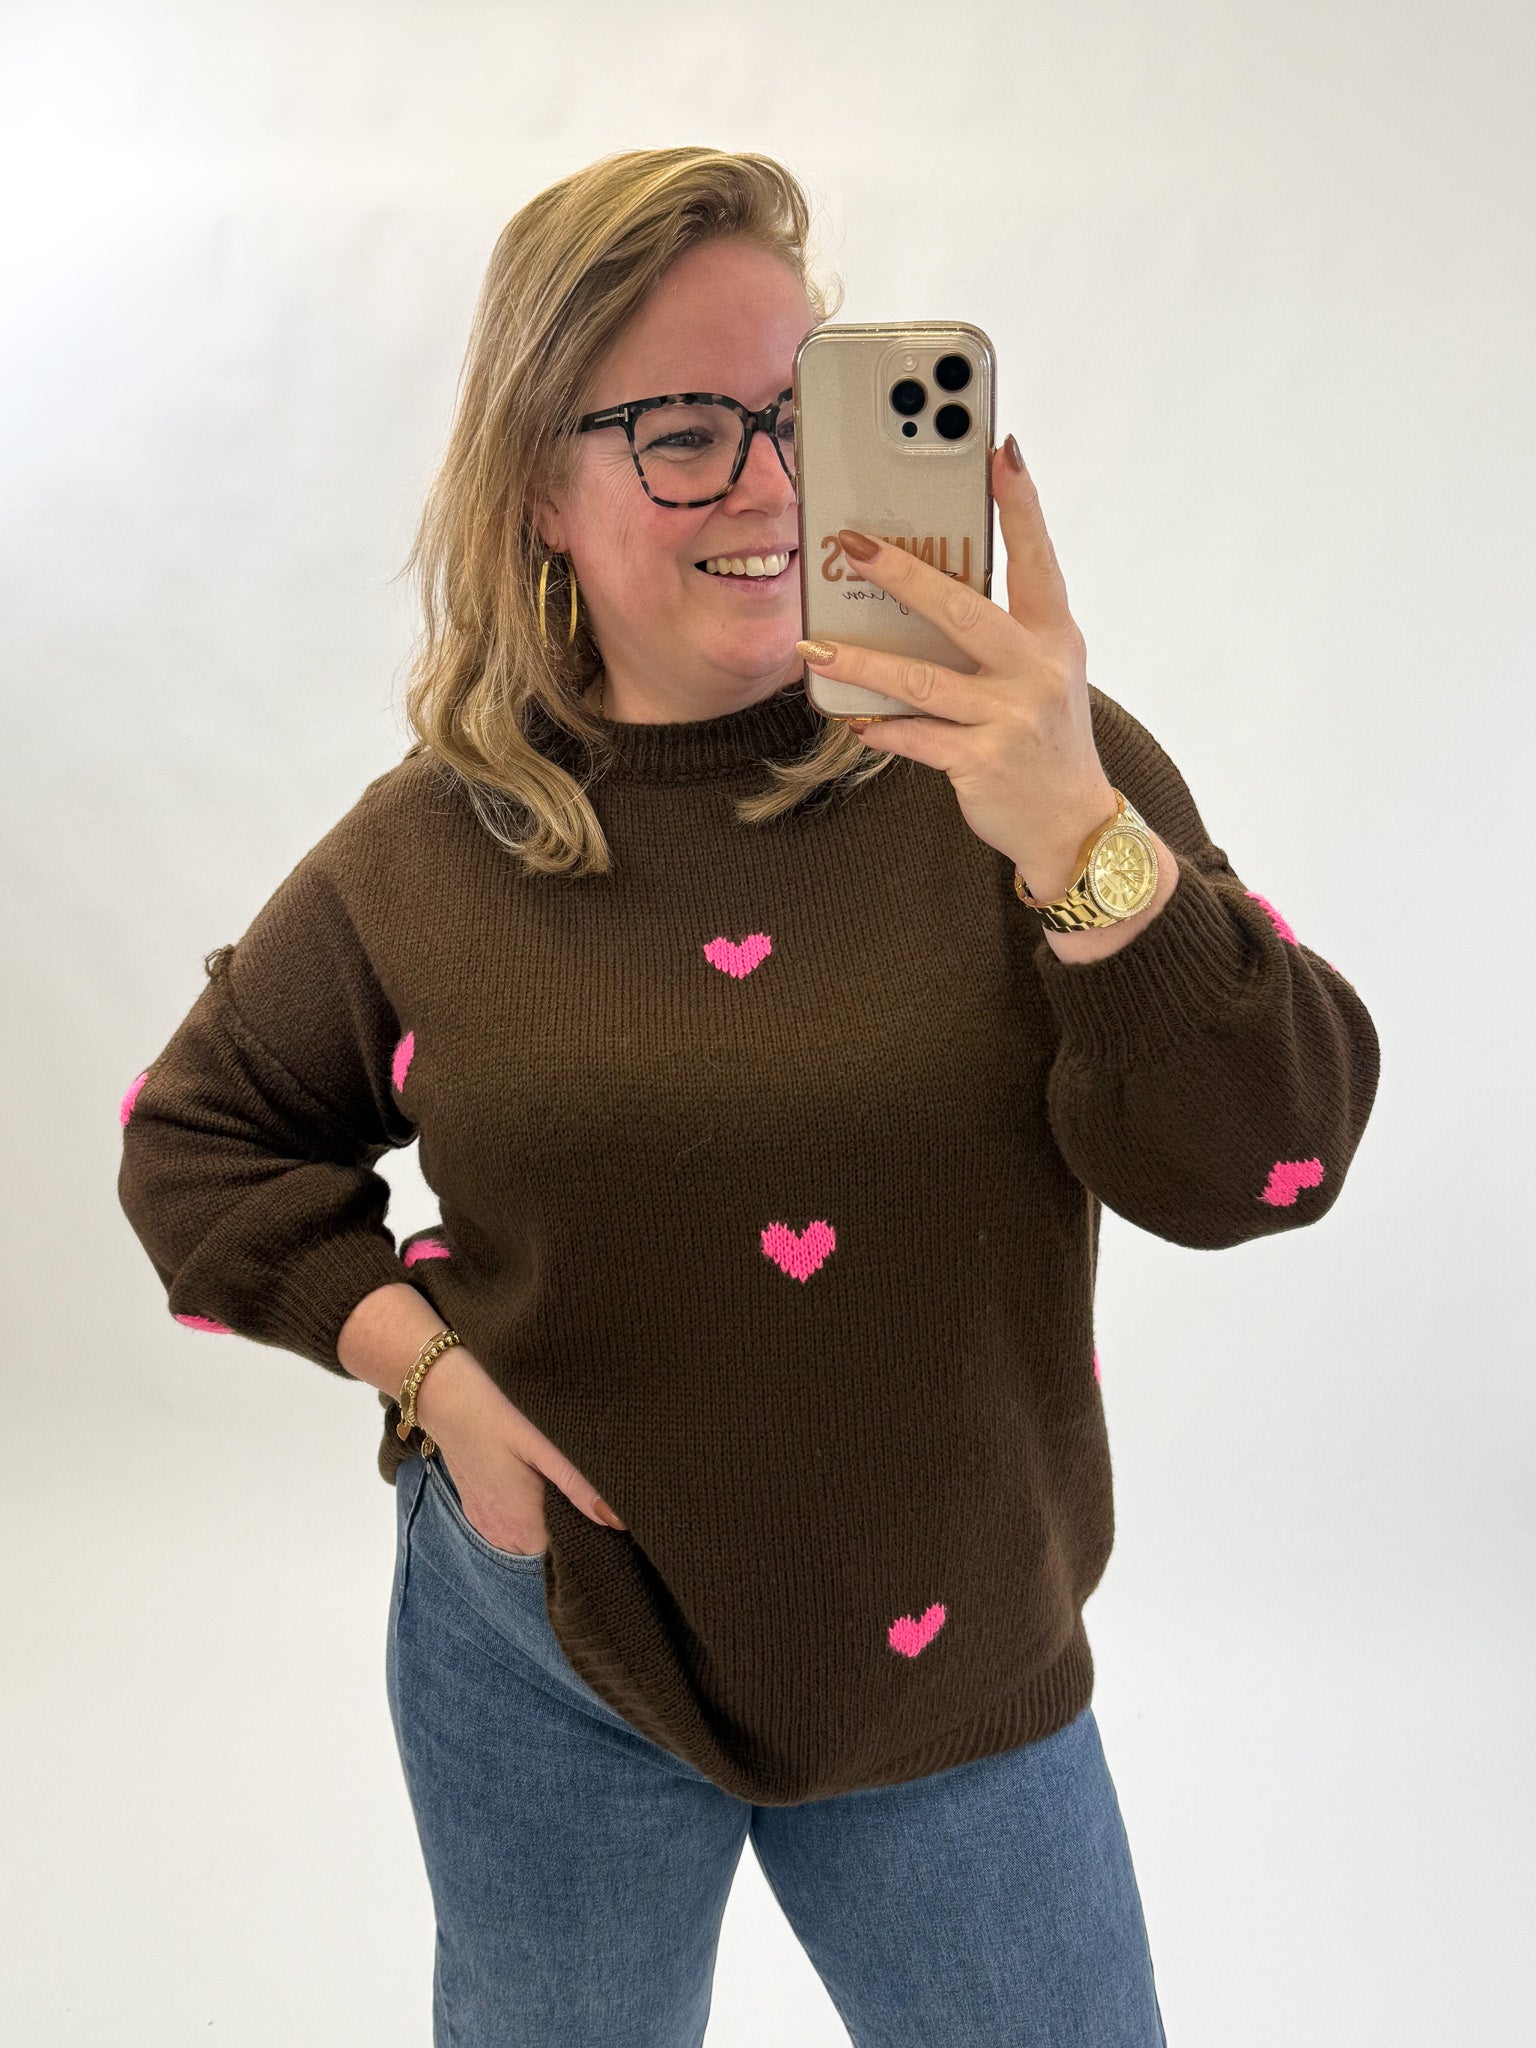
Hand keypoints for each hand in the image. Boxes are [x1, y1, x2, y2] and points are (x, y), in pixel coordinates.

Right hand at [415, 1344, 625, 1555]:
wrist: (448, 1402)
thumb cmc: (499, 1419)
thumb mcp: (544, 1448)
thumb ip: (579, 1486)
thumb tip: (617, 1519)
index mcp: (523, 1525)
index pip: (564, 1555)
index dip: (584, 1539)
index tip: (600, 1521)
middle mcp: (501, 1535)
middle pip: (543, 1553)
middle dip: (563, 1534)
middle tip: (580, 1500)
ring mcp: (483, 1525)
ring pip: (523, 1545)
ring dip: (540, 1529)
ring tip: (556, 1496)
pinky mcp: (472, 1511)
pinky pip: (502, 1533)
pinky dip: (518, 1522)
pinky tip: (529, 1494)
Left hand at [795, 436, 1120, 902]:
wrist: (1073, 824)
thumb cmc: (1044, 736)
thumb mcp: (1043, 671)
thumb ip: (999, 631)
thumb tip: (921, 590)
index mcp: (1053, 634)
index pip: (1037, 557)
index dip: (1020, 504)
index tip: (1000, 450)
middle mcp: (1036, 669)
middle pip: (961, 608)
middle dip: (902, 573)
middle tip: (852, 544)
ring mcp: (1010, 717)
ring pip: (922, 679)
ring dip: (861, 661)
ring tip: (814, 647)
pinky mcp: (982, 761)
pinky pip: (916, 737)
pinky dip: (880, 727)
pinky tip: (852, 716)